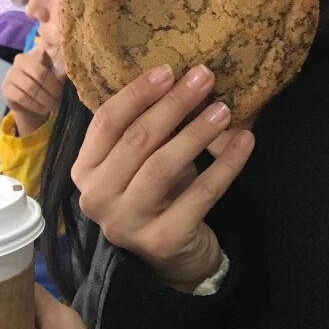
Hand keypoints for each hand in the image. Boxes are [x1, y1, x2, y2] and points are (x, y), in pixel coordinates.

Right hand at [2, 45, 63, 136]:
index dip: (55, 64)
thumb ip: (63, 68)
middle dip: (52, 88)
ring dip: (44, 99)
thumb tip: (73, 66)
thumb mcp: (58, 75)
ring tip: (53, 105)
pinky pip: (22, 97)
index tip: (64, 79)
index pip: (46, 53)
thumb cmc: (48, 86)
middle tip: (59, 98)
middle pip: (39, 73)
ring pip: (30, 87)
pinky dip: (35, 105)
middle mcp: (20, 59)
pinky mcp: (6, 88)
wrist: (33, 103)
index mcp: (35, 52)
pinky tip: (43, 109)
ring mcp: (11, 73)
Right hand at [72, 64, 254, 290]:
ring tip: (223, 109)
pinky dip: (225, 165)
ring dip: (197, 132)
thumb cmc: (155, 197)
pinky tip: (244, 143)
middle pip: (136, 139)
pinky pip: (200, 194)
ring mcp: (126, 223)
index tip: (169, 69)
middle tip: (205, 77)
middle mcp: (96, 198)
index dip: (138, 92)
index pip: (107, 121)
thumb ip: (144, 127)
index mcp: (84, 171)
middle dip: (174, 104)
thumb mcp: (138, 162)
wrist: (172, 259)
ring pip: (163, 165)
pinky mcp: (162, 240)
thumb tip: (180, 77)